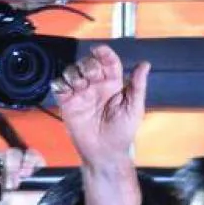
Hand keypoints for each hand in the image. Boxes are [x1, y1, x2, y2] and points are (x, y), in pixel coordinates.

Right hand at [53, 45, 148, 167]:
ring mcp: (80, 93)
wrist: (105, 153)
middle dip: (88, 65)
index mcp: (113, 84)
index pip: (108, 62)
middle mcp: (96, 85)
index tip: (99, 51)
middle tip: (91, 78)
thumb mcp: (134, 109)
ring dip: (73, 74)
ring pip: (71, 71)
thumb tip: (145, 64)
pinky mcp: (67, 102)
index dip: (104, 53)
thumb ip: (138, 86)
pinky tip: (67, 90)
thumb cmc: (123, 132)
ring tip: (80, 87)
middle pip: (87, 63)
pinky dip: (60, 83)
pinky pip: (58, 85)